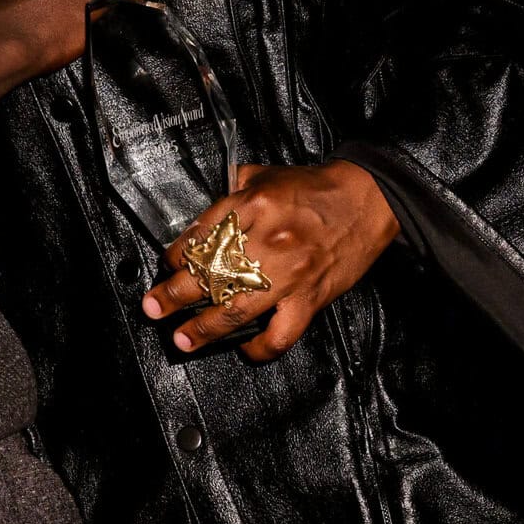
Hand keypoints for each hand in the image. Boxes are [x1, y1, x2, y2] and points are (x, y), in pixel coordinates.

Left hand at [142, 161, 398, 361]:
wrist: (368, 198)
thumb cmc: (317, 188)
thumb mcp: (269, 173)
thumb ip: (235, 187)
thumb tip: (208, 213)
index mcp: (253, 203)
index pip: (201, 235)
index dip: (177, 256)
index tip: (167, 268)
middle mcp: (267, 238)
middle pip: (209, 274)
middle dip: (175, 295)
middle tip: (154, 307)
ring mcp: (289, 272)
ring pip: (236, 309)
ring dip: (205, 328)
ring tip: (183, 340)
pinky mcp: (310, 297)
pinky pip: (280, 333)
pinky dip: (261, 348)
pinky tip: (245, 349)